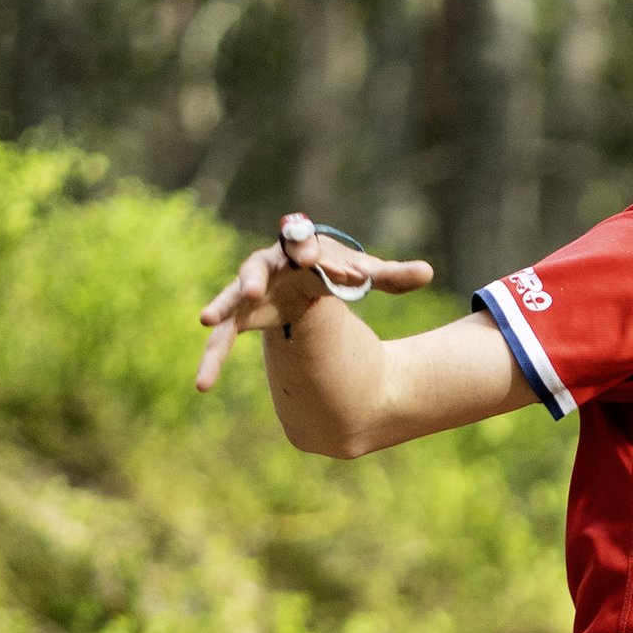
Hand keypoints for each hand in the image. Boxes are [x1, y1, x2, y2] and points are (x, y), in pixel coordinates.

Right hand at [195, 215, 434, 392]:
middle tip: (253, 287)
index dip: (310, 254)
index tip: (318, 262)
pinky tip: (202, 385)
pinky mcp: (242, 319)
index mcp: (300, 250)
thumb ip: (392, 275)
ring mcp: (252, 293)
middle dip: (254, 276)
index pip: (303, 247)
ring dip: (223, 307)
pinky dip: (212, 359)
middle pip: (259, 267)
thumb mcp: (365, 275)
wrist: (309, 277)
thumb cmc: (336, 271)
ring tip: (206, 319)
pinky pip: (223, 339)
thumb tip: (429, 273)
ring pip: (232, 300)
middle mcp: (270, 267)